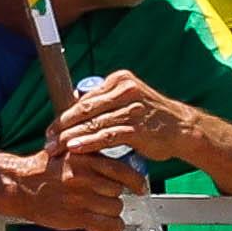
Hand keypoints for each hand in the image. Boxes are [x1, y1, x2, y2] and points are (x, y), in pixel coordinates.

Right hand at [0, 135, 142, 230]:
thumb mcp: (68, 151)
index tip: (140, 186)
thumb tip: (117, 163)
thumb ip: (92, 156)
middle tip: (108, 197)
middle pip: (119, 190)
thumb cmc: (41, 168)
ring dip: (113, 210)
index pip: (121, 170)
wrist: (19, 184)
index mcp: (85, 158)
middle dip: (116, 195)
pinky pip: (106, 225)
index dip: (135, 180)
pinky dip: (114, 227)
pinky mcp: (76, 217)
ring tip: (103, 209)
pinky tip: (112, 225)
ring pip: (115, 207)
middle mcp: (85, 178)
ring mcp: (81, 199)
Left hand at [50, 67, 194, 169]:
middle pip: (85, 109)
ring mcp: (131, 109)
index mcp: (120, 81)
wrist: (183, 129)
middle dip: (63, 126)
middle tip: (48, 139)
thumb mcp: (129, 100)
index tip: (52, 128)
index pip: (85, 98)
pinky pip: (106, 136)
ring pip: (93, 123)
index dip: (65, 114)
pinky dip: (88, 143)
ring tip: (56, 148)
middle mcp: (125, 91)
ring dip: (71, 137)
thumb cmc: (153, 118)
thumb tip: (75, 103)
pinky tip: (75, 149)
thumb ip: (105, 101)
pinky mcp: (137, 128)